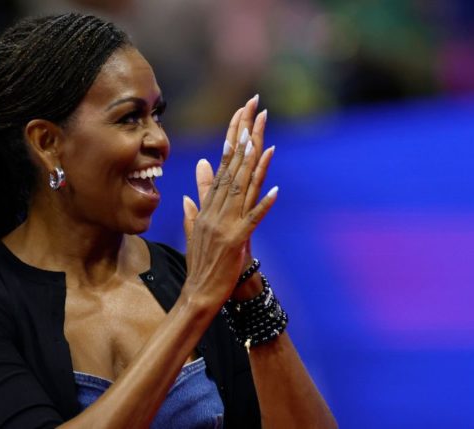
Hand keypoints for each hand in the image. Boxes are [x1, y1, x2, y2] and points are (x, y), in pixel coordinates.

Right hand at [181, 95, 276, 307]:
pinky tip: (276, 190)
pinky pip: (253, 219)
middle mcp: (216, 211)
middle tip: (253, 109)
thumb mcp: (197, 226)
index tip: (241, 116)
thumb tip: (201, 168)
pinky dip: (264, 205)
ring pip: (241, 188)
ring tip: (260, 137)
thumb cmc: (201, 263)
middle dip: (243, 137)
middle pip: (232, 168)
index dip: (232, 139)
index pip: (222, 165)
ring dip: (252, 162)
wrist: (199, 293)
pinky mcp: (236, 241)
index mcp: (208, 206)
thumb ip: (198, 197)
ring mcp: (226, 225)